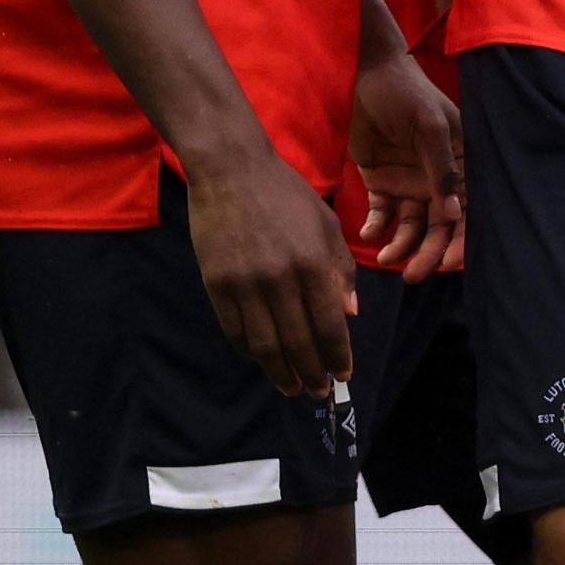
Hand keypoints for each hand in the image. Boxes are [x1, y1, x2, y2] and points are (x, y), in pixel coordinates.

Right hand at [186, 142, 355, 397]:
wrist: (231, 172)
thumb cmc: (288, 195)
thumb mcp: (327, 225)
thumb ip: (340, 271)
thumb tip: (349, 315)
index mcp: (312, 262)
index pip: (329, 324)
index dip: (337, 354)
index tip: (342, 374)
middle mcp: (279, 278)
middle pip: (297, 342)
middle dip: (310, 373)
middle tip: (318, 392)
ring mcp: (243, 283)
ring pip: (263, 343)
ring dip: (279, 372)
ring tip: (291, 387)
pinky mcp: (215, 283)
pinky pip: (234, 329)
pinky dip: (249, 350)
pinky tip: (262, 359)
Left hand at [348, 51, 463, 282]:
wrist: (368, 75)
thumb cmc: (408, 95)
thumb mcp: (430, 128)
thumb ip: (441, 170)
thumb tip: (454, 213)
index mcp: (460, 166)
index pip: (467, 210)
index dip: (461, 239)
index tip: (448, 263)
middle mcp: (438, 180)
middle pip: (439, 226)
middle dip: (428, 253)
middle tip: (412, 276)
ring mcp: (410, 183)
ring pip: (411, 227)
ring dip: (401, 246)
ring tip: (386, 259)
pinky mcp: (383, 183)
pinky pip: (382, 215)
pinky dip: (376, 228)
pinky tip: (368, 234)